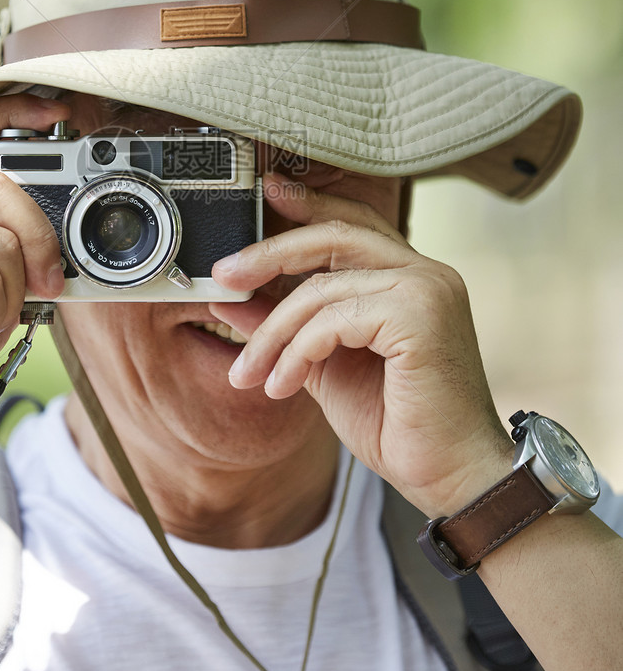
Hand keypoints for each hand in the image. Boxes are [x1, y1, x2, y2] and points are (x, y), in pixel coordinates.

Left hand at [210, 173, 511, 516]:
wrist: (450, 478)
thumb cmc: (399, 425)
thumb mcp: (323, 366)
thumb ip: (284, 328)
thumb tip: (229, 297)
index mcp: (411, 280)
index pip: (353, 225)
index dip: (309, 205)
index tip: (267, 192)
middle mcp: (426, 274)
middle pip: (333, 237)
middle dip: (269, 254)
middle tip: (221, 278)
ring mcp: (427, 290)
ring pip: (321, 289)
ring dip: (272, 334)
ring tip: (251, 373)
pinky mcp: (419, 316)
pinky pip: (333, 319)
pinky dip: (296, 352)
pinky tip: (283, 386)